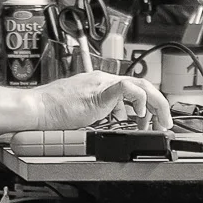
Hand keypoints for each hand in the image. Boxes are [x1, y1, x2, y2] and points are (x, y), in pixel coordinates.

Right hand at [29, 69, 171, 132]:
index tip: (152, 120)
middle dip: (159, 105)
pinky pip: (127, 89)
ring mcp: (101, 84)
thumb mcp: (85, 110)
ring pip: (141, 86)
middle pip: (143, 84)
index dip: (148, 103)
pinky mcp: (99, 91)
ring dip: (155, 105)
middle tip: (164, 122)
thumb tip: (115, 117)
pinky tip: (139, 115)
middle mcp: (103, 80)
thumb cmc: (53, 111)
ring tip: (159, 122)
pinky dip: (139, 101)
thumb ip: (101, 110)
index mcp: (100, 83)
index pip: (133, 87)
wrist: (38, 108)